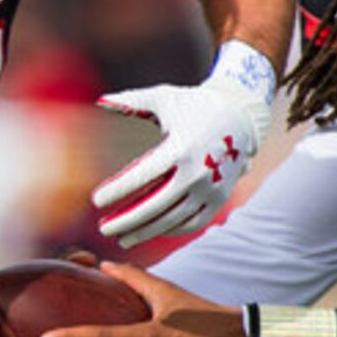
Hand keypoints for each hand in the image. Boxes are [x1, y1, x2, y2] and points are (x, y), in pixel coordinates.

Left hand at [91, 41, 274, 247]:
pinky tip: (152, 232)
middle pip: (154, 207)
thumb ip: (132, 101)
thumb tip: (100, 101)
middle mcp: (196, 173)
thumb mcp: (164, 97)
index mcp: (180, 148)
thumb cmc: (194, 104)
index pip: (141, 177)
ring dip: (145, 232)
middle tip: (103, 229)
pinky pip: (192, 223)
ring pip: (172, 220)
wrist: (240, 116)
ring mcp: (210, 189)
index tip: (96, 201)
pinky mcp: (219, 198)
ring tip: (123, 238)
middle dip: (126, 221)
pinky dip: (171, 230)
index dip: (117, 191)